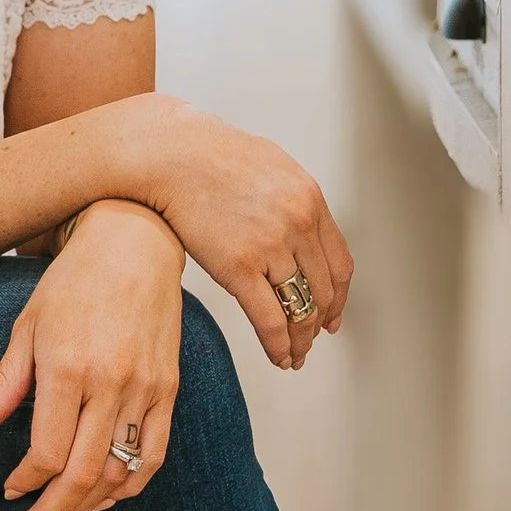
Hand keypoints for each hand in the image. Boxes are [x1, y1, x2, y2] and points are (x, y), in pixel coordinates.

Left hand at [0, 202, 184, 510]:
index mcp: (68, 368)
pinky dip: (132, 485)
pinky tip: (109, 494)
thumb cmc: (73, 281)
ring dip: (90, 504)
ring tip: (65, 510)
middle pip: (84, 474)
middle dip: (54, 510)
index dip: (26, 483)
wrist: (134, 242)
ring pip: (120, 472)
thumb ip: (4, 384)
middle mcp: (111, 383)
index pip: (47, 453)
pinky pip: (154, 454)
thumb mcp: (27, 326)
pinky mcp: (168, 388)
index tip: (10, 491)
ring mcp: (145, 387)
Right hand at [110, 98, 352, 370]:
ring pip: (301, 309)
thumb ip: (293, 199)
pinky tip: (278, 357)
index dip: (339, 298)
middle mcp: (298, 224)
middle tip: (311, 340)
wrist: (170, 153)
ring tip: (293, 356)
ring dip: (300, 341)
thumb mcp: (270, 166)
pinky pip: (270, 319)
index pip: (340, 264)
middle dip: (319, 323)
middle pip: (323, 291)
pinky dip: (279, 345)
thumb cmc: (209, 156)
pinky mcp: (238, 266)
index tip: (331, 317)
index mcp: (310, 200)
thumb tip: (302, 226)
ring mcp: (270, 246)